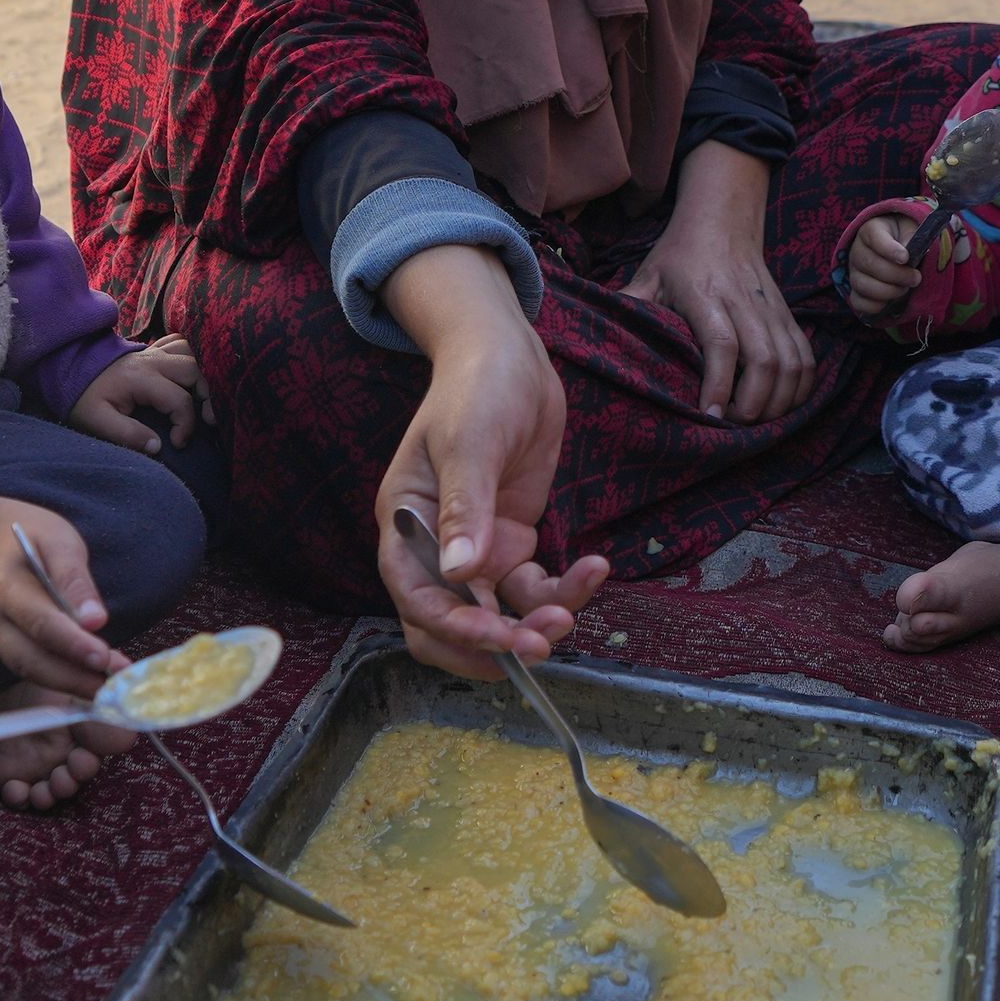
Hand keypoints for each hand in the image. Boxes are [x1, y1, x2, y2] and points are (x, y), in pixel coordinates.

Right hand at [0, 490, 131, 694]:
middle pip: (30, 658)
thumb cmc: (35, 537)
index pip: (40, 622)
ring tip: (107, 687)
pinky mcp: (4, 648)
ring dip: (70, 683)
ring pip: (30, 670)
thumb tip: (95, 621)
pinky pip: (32, 669)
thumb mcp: (60, 543)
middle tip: (112, 685)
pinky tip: (91, 680)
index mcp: (4, 587)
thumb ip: (75, 580)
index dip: (73, 644)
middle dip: (73, 677)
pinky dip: (62, 678)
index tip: (105, 658)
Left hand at [70, 337, 206, 453]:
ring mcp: (153, 352)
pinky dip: (190, 356)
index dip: (186, 425)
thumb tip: (157, 446)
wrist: (68, 370)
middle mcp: (152, 361)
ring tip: (201, 399)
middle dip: (206, 396)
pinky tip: (188, 376)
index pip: (180, 401)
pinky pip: (180, 343)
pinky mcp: (151, 350)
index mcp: (140, 379)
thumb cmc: (83, 398)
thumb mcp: (97, 421)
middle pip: (194, 371)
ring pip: (191, 354)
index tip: (177, 443)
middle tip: (206, 420)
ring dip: (201, 375)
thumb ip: (127, 434)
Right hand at [377, 242, 609, 676]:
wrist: (512, 357)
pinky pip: (533, 586)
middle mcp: (435, 546)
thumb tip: (458, 572)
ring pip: (498, 613)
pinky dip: (563, 589)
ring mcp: (475, 548)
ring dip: (531, 624)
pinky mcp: (512, 542)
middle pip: (449, 623)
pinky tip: (593, 567)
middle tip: (541, 643)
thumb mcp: (470, 442)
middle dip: (492, 642)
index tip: (501, 637)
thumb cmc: (477, 388)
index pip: (416, 599)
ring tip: (571, 612)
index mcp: (406, 525)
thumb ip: (464, 508)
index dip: (453, 628)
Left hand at [623, 143, 814, 422]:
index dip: (718, 384)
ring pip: (792, 362)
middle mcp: (743, 302)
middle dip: (754, 404)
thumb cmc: (679, 255)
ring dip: (779, 400)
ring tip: (755, 419)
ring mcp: (771, 308)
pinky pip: (806, 357)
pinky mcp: (788, 314)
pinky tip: (781, 404)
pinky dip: (801, 387)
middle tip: (732, 425)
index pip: (721, 344)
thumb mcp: (647, 276)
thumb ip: (627, 308)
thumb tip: (591, 339)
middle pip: (765, 361)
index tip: (709, 415)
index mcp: (704, 294)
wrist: (723, 218)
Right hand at [844, 206, 925, 319]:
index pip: (874, 237)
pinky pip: (858, 302)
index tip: (905, 258)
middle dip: (896, 274)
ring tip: (905, 288)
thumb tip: (908, 255)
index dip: (889, 249)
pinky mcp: (856, 291)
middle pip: (869, 264)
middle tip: (916, 277)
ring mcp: (854, 272)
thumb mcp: (912, 230)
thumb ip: (912, 238)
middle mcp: (857, 250)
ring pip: (863, 285)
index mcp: (870, 230)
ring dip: (889, 291)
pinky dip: (875, 306)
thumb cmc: (905, 238)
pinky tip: (891, 301)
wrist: (898, 250)